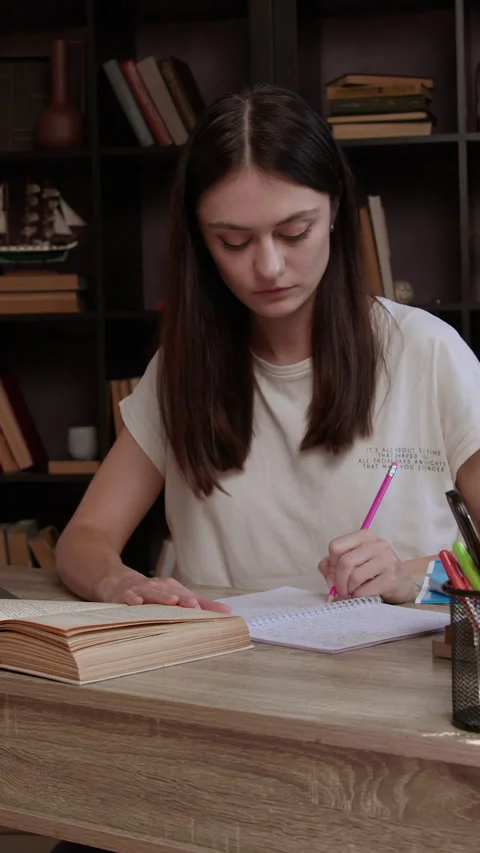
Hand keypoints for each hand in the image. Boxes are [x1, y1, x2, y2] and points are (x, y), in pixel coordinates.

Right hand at [99, 572, 230, 612]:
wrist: (116, 580)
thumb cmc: (150, 592)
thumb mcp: (174, 597)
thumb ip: (200, 605)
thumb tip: (227, 612)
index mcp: (173, 589)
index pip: (192, 597)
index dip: (204, 605)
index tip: (220, 613)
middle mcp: (160, 588)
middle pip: (174, 594)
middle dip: (184, 600)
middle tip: (195, 606)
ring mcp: (141, 591)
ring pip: (153, 594)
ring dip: (162, 597)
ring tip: (172, 601)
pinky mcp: (123, 594)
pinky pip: (128, 597)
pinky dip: (132, 600)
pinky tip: (136, 604)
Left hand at [318, 529, 414, 603]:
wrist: (402, 584)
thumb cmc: (373, 572)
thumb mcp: (352, 564)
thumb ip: (332, 566)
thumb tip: (329, 579)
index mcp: (364, 536)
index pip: (336, 546)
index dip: (331, 564)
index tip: (334, 575)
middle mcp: (377, 544)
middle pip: (344, 562)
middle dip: (338, 582)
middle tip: (340, 592)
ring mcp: (387, 559)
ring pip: (354, 576)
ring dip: (349, 590)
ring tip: (352, 593)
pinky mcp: (392, 577)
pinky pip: (365, 589)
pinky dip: (359, 596)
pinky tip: (362, 595)